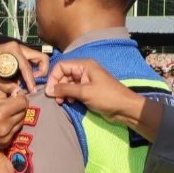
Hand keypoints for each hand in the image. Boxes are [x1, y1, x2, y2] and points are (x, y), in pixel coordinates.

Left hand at [0, 42, 47, 94]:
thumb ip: (6, 86)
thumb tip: (19, 94)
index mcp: (13, 49)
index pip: (27, 66)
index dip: (31, 80)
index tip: (33, 91)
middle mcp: (20, 47)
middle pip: (41, 58)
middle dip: (41, 72)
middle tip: (32, 83)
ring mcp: (21, 50)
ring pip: (38, 60)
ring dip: (36, 72)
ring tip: (27, 83)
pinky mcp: (20, 55)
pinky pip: (32, 63)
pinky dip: (30, 72)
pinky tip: (22, 80)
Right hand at [0, 94, 28, 165]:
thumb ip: (2, 101)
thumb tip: (15, 97)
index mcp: (1, 113)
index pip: (22, 102)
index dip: (22, 96)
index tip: (19, 93)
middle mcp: (7, 125)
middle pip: (23, 112)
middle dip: (21, 105)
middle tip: (16, 100)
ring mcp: (7, 136)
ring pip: (21, 122)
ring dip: (18, 115)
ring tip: (11, 111)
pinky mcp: (5, 143)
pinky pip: (15, 131)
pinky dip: (13, 125)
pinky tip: (6, 121)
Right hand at [45, 59, 164, 141]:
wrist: (124, 107)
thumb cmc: (106, 97)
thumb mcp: (84, 92)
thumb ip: (65, 89)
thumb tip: (49, 90)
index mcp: (84, 65)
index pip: (61, 66)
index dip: (53, 77)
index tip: (50, 91)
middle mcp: (84, 70)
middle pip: (63, 75)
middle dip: (58, 87)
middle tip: (57, 100)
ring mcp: (86, 80)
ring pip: (68, 83)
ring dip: (63, 92)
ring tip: (63, 102)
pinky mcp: (88, 90)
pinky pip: (74, 90)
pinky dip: (70, 96)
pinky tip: (70, 102)